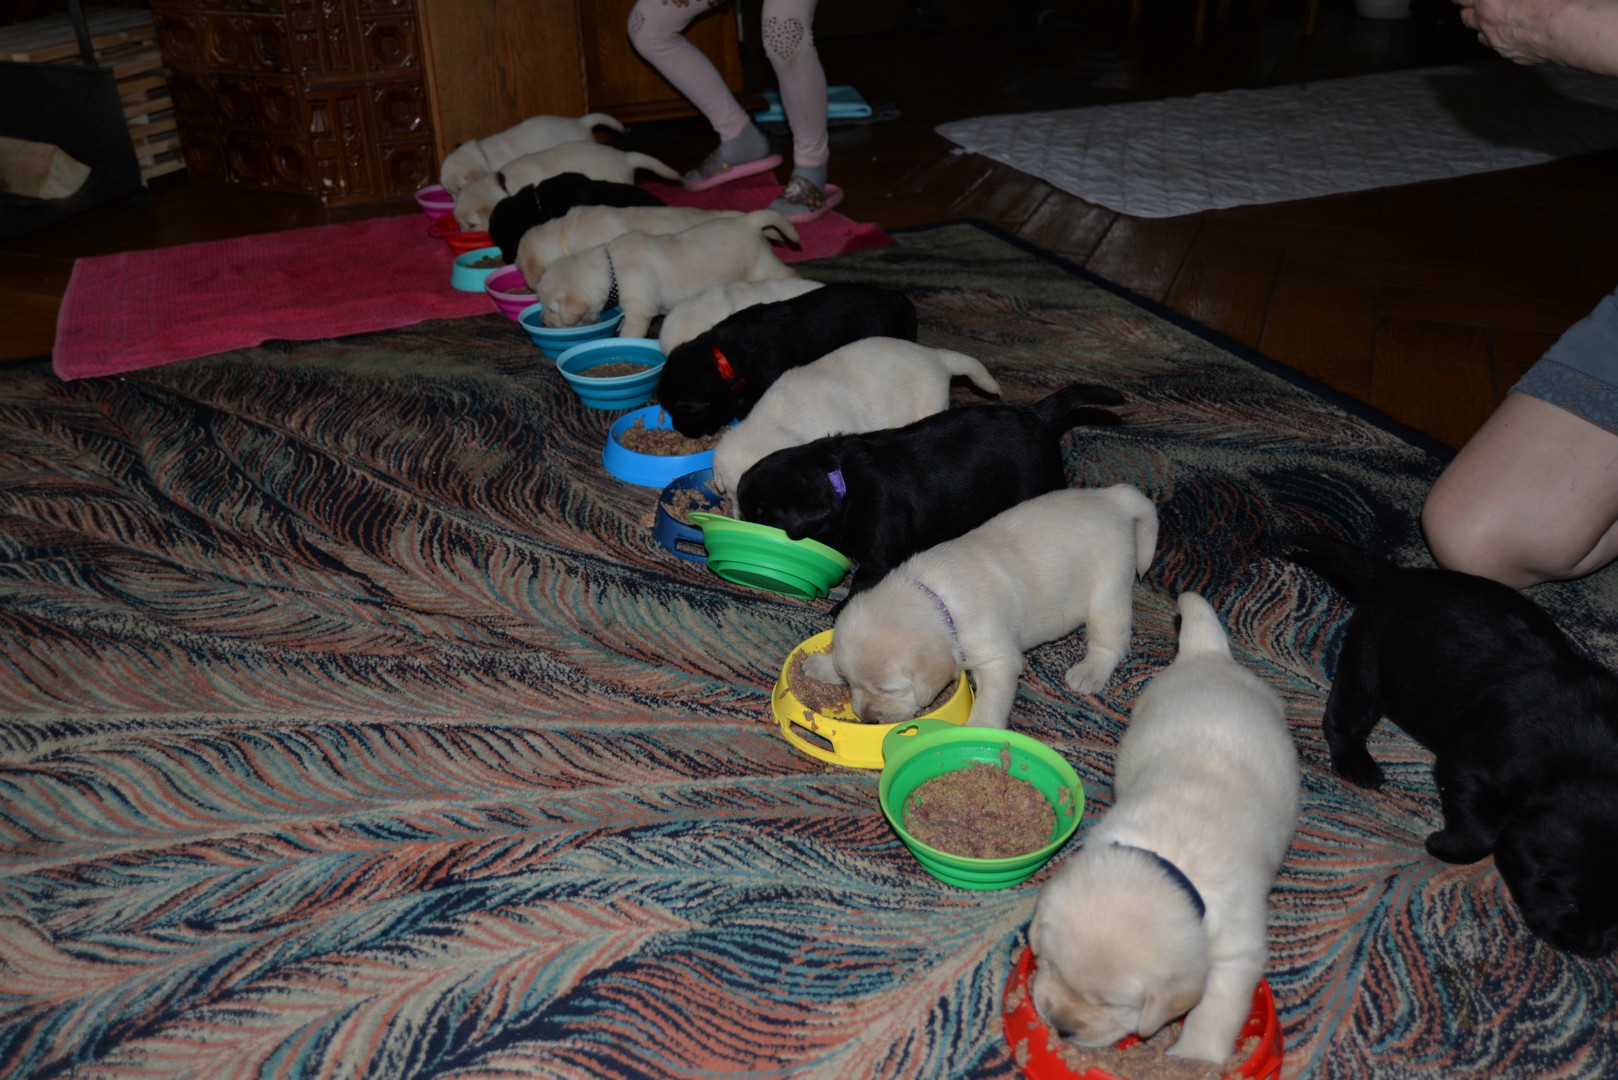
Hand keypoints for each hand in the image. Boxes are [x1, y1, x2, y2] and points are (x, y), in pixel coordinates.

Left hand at [1451, 0, 1617, 75]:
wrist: (1568, 29)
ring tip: (1488, 20)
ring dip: (1482, 26)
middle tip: (1470, 5)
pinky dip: (1500, 40)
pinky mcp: (1513, 55)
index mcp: (1488, 2)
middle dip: (1468, 10)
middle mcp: (1488, 25)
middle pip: (1466, 17)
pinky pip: (1499, 48)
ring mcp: (1499, 43)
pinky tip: (1510, 33)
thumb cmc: (1552, 2)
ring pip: (1480, 35)